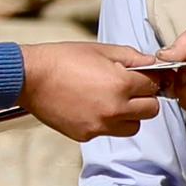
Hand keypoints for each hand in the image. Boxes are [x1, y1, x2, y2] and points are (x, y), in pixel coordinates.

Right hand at [21, 40, 164, 141]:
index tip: (143, 76)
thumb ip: (131, 57)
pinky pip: (109, 131)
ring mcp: (101, 124)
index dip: (149, 79)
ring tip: (113, 101)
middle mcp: (115, 109)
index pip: (153, 85)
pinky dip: (108, 122)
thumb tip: (152, 62)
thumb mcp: (101, 50)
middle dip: (145, 98)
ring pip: (134, 126)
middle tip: (131, 89)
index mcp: (121, 84)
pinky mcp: (87, 134)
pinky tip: (93, 107)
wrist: (31, 77)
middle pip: (151, 110)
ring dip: (130, 115)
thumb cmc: (63, 59)